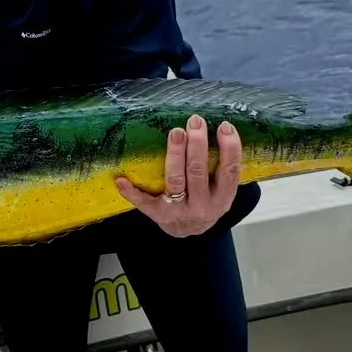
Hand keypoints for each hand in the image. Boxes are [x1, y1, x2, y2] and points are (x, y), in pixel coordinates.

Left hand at [114, 115, 241, 237]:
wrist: (187, 231)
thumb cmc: (204, 202)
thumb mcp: (220, 192)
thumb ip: (223, 169)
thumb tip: (223, 129)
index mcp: (222, 199)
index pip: (229, 172)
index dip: (230, 148)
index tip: (224, 125)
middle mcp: (202, 207)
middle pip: (198, 172)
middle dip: (197, 144)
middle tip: (194, 121)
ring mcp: (179, 211)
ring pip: (176, 180)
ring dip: (175, 154)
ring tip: (176, 132)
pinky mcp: (157, 215)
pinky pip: (143, 202)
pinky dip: (131, 191)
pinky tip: (121, 180)